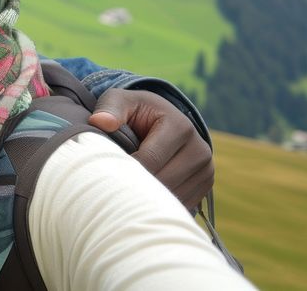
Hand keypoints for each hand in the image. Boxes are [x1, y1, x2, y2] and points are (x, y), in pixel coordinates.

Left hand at [88, 88, 213, 208]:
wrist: (161, 120)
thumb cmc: (135, 112)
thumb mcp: (120, 102)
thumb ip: (109, 109)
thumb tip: (99, 122)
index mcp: (180, 127)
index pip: (149, 161)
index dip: (125, 170)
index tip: (105, 173)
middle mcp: (200, 150)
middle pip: (163, 183)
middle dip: (135, 186)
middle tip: (112, 186)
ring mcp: (206, 170)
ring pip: (172, 198)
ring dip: (147, 198)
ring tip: (125, 190)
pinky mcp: (205, 186)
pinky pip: (180, 205)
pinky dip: (159, 205)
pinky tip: (142, 196)